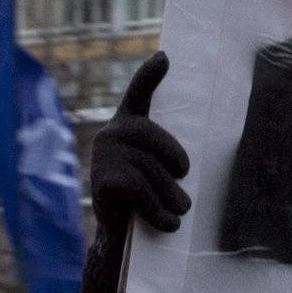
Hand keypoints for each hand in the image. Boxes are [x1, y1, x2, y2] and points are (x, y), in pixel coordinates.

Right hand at [89, 52, 190, 240]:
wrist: (119, 235)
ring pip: (153, 171)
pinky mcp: (102, 178)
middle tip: (186, 190)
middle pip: (158, 141)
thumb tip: (189, 162)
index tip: (164, 57)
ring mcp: (104, 154)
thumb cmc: (146, 198)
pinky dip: (159, 211)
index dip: (149, 75)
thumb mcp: (158, 170)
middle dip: (176, 165)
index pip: (139, 93)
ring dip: (172, 197)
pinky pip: (141, 190)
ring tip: (180, 212)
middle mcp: (112, 133)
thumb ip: (167, 155)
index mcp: (129, 125)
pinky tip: (169, 224)